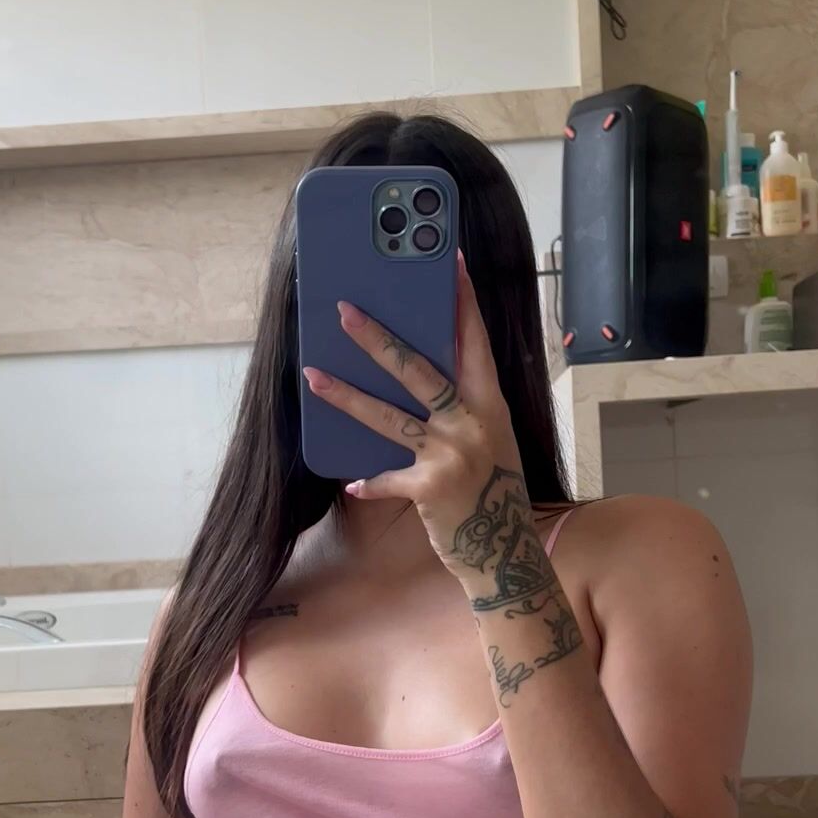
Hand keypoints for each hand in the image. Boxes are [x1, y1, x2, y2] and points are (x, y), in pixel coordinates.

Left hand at [301, 254, 535, 593]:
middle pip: (419, 369)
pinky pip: (388, 479)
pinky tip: (349, 483)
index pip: (475, 342)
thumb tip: (413, 374)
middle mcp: (474, 422)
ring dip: (347, 396)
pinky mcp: (432, 487)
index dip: (463, 301)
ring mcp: (453, 454)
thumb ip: (461, 407)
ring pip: (390, 416)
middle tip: (344, 310)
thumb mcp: (488, 439)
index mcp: (491, 404)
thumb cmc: (491, 492)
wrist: (505, 554)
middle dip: (377, 338)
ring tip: (312, 374)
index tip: (449, 262)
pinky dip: (370, 482)